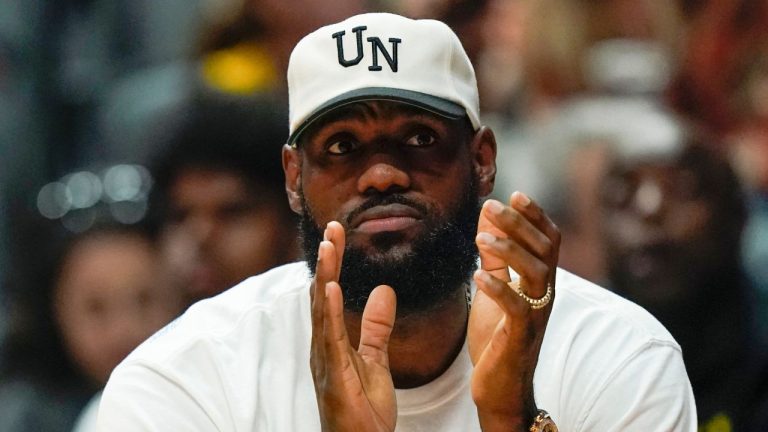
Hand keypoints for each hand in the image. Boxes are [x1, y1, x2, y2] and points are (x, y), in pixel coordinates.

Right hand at [310, 221, 397, 431]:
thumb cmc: (363, 412)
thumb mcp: (376, 361)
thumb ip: (376, 327)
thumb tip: (384, 290)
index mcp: (332, 342)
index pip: (331, 293)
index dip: (333, 262)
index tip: (336, 232)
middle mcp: (323, 348)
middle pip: (322, 295)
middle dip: (327, 261)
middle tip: (332, 227)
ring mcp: (325, 362)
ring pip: (322, 312)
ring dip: (325, 278)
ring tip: (328, 247)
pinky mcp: (334, 378)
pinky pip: (330, 340)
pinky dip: (329, 312)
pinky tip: (331, 289)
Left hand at [468, 192, 559, 430]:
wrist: (500, 386)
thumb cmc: (499, 334)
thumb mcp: (495, 287)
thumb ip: (495, 254)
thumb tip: (488, 213)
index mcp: (540, 280)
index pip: (549, 239)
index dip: (536, 215)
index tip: (515, 193)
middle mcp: (544, 294)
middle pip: (544, 249)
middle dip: (519, 224)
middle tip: (492, 206)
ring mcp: (536, 315)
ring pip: (536, 274)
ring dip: (509, 251)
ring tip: (481, 238)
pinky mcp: (521, 336)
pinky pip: (517, 308)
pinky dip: (499, 289)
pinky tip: (477, 276)